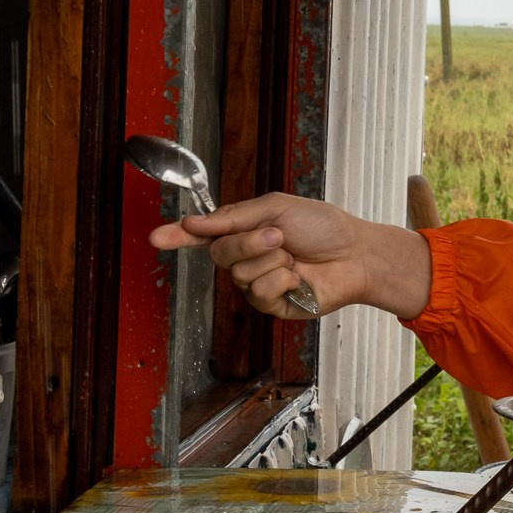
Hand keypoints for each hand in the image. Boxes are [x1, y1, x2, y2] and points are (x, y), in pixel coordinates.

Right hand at [147, 192, 430, 320]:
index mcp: (246, 230)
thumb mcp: (277, 208)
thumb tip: (193, 222)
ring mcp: (260, 282)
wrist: (356, 253)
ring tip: (294, 256)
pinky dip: (281, 281)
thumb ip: (234, 217)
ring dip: (270, 261)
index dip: (178, 237)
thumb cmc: (324, 226)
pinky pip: (259, 293)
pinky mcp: (273, 304)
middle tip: (278, 236)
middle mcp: (248, 257)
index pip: (204, 235)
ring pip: (240, 275)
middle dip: (248, 243)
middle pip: (220, 254)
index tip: (155, 237)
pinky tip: (297, 277)